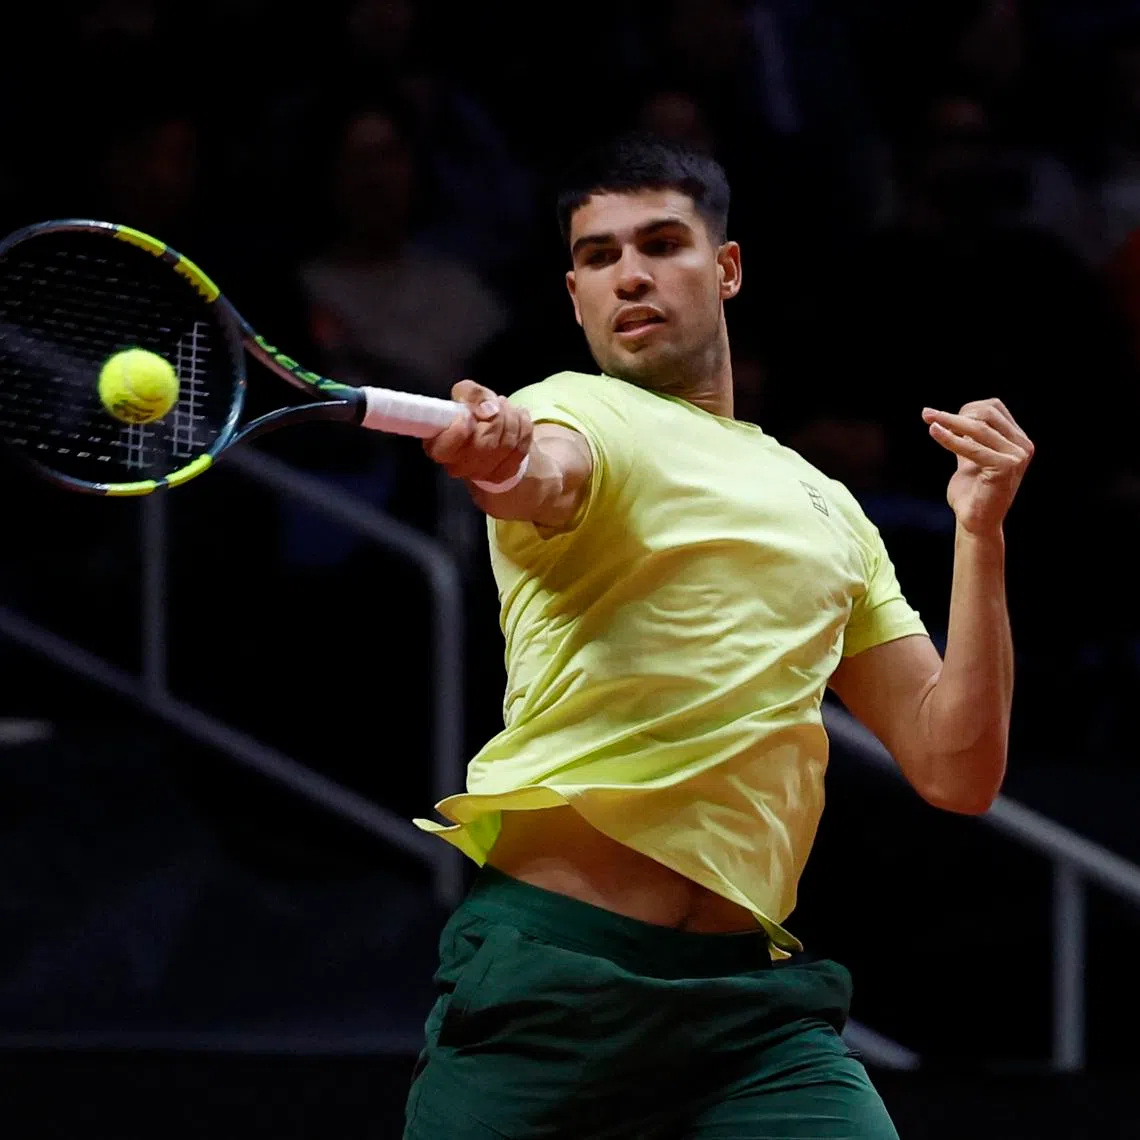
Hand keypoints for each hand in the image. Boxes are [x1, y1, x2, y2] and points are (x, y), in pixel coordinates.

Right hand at [424, 379, 532, 485]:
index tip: (467, 414)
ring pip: (506, 445)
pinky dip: (524, 427)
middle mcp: (459, 466)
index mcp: (440, 448)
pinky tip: (519, 416)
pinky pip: (521, 449)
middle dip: (497, 417)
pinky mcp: (504, 473)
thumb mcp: (464, 395)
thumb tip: (488, 408)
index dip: (459, 431)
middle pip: (485, 444)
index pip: (446, 448)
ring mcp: (483, 473)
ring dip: (511, 418)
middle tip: (498, 402)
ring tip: (506, 406)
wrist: (489, 433)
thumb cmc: (470, 414)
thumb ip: (471, 393)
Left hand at [922, 399, 1033, 534]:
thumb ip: (968, 439)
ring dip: (949, 421)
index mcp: (1017, 440)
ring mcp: (1017, 456)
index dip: (966, 408)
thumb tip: (950, 416)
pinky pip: (972, 447)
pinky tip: (933, 431)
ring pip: (978, 427)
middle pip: (987, 413)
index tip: (940, 416)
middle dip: (956, 413)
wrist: (976, 522)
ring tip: (928, 420)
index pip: (994, 408)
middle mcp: (1022, 446)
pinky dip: (950, 438)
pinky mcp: (1006, 467)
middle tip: (929, 416)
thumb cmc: (971, 492)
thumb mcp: (970, 458)